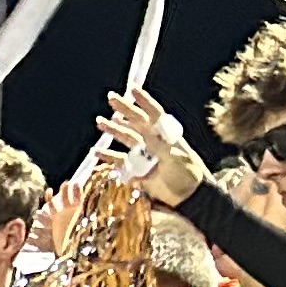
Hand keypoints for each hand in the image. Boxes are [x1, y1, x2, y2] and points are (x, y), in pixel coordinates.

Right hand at [101, 85, 211, 204]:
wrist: (188, 197)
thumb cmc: (187, 174)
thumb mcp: (175, 157)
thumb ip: (159, 145)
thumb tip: (145, 134)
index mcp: (166, 135)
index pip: (154, 113)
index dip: (144, 101)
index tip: (132, 89)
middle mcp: (154, 142)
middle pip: (136, 122)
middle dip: (124, 109)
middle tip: (111, 97)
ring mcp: (145, 155)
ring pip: (126, 138)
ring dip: (113, 130)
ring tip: (100, 122)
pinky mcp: (138, 171)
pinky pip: (120, 161)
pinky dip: (108, 156)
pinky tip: (96, 151)